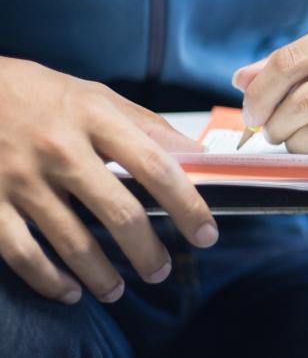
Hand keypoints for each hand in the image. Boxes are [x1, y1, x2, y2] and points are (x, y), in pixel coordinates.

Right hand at [0, 57, 217, 303]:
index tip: (206, 234)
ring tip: (118, 291)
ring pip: (73, 243)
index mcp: (96, 118)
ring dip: (103, 276)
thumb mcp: (98, 97)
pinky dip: (48, 280)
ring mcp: (21, 177)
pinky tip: (68, 291)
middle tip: (162, 271)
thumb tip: (200, 155)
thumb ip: (149, 126)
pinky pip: (22, 253)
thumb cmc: (43, 95)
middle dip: (148, 251)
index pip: (157, 167)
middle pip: (120, 213)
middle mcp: (60, 149)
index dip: (187, 205)